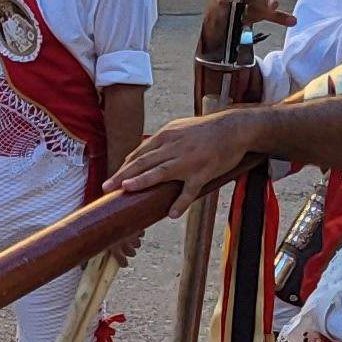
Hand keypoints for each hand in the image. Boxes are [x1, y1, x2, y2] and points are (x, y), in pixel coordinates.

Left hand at [113, 106, 271, 202]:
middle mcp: (173, 147)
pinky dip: (181, 202)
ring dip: (143, 180)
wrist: (234, 128)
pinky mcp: (204, 171)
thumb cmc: (204, 130)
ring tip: (128, 189)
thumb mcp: (178, 128)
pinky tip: (172, 214)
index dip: (123, 167)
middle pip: (143, 162)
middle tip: (106, 187)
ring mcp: (188, 160)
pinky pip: (190, 189)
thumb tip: (141, 152)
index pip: (139, 154)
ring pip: (161, 171)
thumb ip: (160, 141)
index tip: (110, 180)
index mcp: (165, 137)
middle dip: (123, 175)